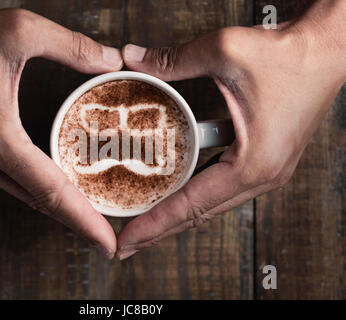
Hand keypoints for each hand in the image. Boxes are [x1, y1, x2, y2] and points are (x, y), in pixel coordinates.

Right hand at [0, 0, 122, 257]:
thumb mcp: (22, 31)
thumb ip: (73, 47)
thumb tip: (112, 60)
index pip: (50, 190)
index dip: (83, 219)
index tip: (107, 243)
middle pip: (40, 201)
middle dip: (77, 222)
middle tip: (108, 239)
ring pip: (24, 194)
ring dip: (57, 208)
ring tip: (91, 218)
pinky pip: (10, 181)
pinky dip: (37, 191)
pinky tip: (56, 191)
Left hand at [117, 2, 345, 258]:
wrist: (328, 51)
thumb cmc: (290, 56)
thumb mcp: (225, 52)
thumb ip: (174, 60)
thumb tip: (133, 59)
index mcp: (253, 164)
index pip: (190, 205)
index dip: (154, 225)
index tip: (127, 243)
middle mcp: (261, 177)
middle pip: (199, 214)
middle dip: (159, 230)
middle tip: (126, 244)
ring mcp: (265, 172)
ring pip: (211, 205)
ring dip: (176, 216)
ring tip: (144, 224)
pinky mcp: (264, 162)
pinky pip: (221, 188)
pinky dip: (194, 197)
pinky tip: (174, 195)